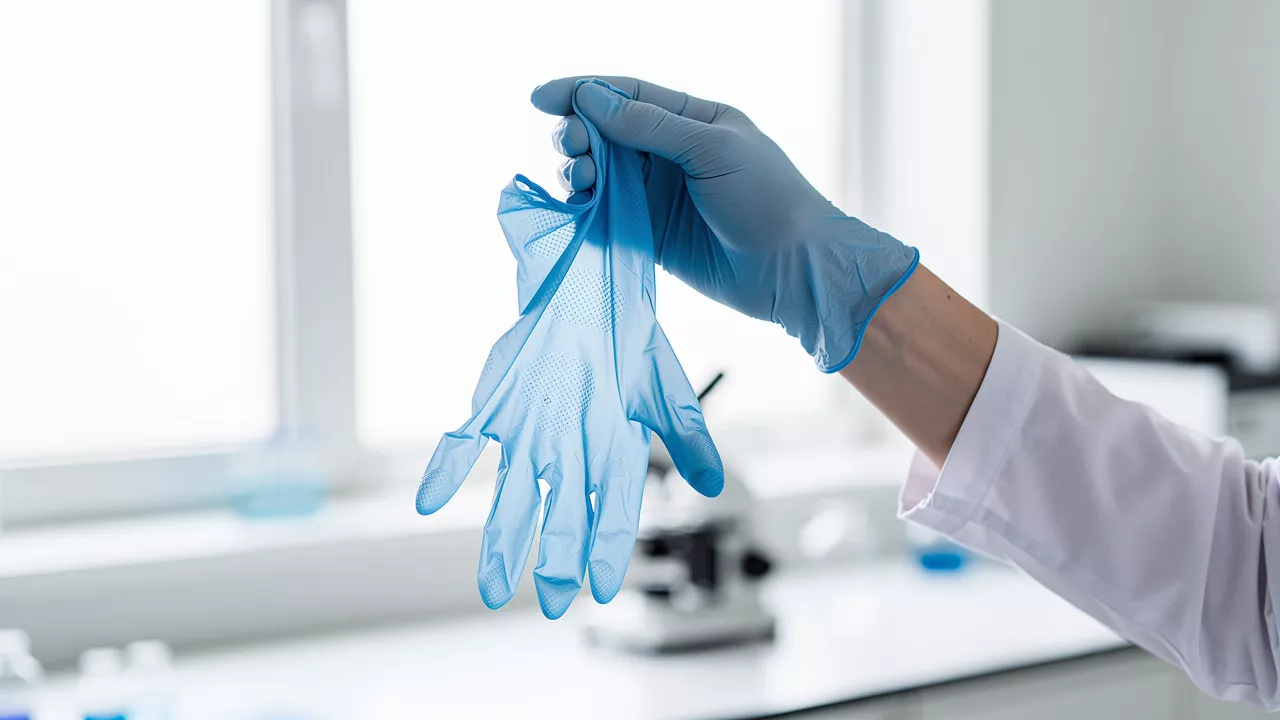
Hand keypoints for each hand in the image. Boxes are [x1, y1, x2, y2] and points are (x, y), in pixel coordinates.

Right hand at [531, 76, 918, 371]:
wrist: (794, 269)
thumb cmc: (767, 198)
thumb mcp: (711, 149)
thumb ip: (650, 125)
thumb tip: (592, 99)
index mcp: (692, 119)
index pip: (626, 95)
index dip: (581, 93)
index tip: (541, 100)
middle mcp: (671, 154)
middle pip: (606, 134)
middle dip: (578, 135)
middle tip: (572, 149)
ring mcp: (659, 196)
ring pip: (601, 176)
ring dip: (580, 173)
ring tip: (579, 180)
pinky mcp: (651, 236)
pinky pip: (607, 217)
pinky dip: (587, 212)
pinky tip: (578, 210)